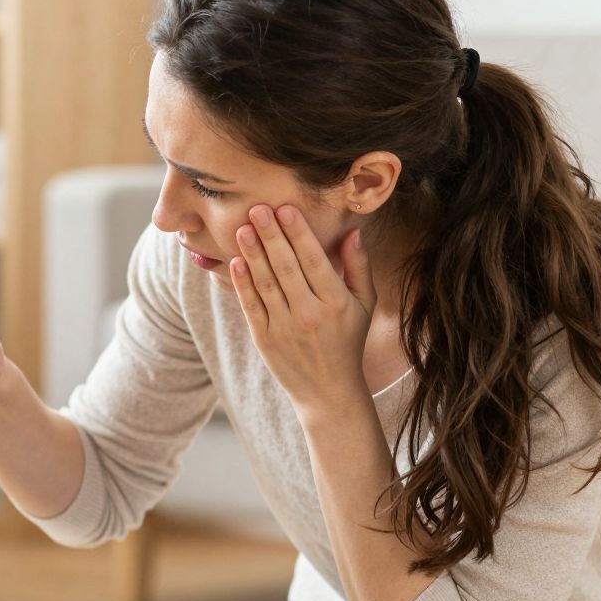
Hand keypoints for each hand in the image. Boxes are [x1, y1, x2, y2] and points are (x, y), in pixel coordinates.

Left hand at [229, 204, 376, 412]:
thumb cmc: (348, 342)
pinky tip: (236, 262)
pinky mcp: (265, 340)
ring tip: (243, 229)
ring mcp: (285, 328)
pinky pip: (251, 307)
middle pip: (286, 268)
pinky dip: (242, 284)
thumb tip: (353, 231)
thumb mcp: (364, 305)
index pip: (314, 261)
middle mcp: (310, 315)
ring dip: (253, 255)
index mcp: (336, 303)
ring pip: (266, 285)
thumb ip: (359, 267)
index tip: (285, 209)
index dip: (298, 234)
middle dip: (271, 236)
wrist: (328, 392)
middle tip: (257, 208)